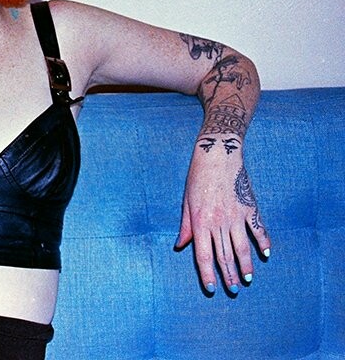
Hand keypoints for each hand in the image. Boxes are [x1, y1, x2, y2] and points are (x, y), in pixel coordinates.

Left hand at [174, 140, 270, 293]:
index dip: (208, 274)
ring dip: (245, 266)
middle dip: (228, 275)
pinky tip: (265, 255)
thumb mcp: (186, 202)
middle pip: (224, 255)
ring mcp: (236, 215)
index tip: (212, 288)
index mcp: (200, 222)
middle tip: (233, 290)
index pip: (203, 255)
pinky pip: (258, 230)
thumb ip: (186, 226)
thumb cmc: (197, 177)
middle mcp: (218, 222)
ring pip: (242, 248)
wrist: (217, 155)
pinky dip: (263, 243)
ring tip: (247, 279)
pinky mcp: (250, 207)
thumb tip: (180, 246)